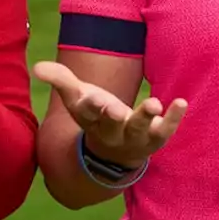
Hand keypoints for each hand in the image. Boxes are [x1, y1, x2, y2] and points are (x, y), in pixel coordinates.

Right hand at [33, 60, 186, 166]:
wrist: (117, 153)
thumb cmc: (96, 116)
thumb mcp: (78, 98)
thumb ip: (60, 79)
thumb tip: (37, 66)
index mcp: (91, 121)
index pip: (88, 114)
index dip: (90, 106)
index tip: (92, 98)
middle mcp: (111, 132)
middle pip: (110, 126)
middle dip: (112, 118)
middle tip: (114, 109)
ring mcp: (135, 138)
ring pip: (139, 130)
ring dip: (145, 116)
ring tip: (154, 102)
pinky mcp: (155, 138)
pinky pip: (165, 131)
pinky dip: (173, 118)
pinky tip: (181, 102)